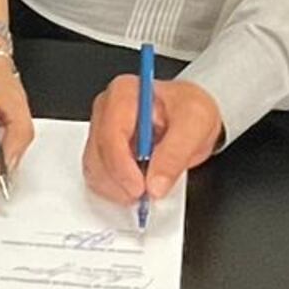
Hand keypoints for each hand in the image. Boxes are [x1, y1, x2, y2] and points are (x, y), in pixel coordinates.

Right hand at [84, 74, 222, 207]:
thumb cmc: (189, 110)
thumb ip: (175, 153)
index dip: (122, 166)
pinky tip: (134, 188)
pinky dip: (115, 190)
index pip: (111, 134)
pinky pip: (97, 176)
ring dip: (117, 189)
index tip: (141, 188)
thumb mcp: (195, 124)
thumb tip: (155, 184)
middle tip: (146, 195)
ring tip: (144, 190)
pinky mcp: (101, 149)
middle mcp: (106, 109)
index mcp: (124, 93)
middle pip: (98, 154)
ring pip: (94, 169)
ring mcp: (101, 130)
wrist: (189, 117)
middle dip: (120, 182)